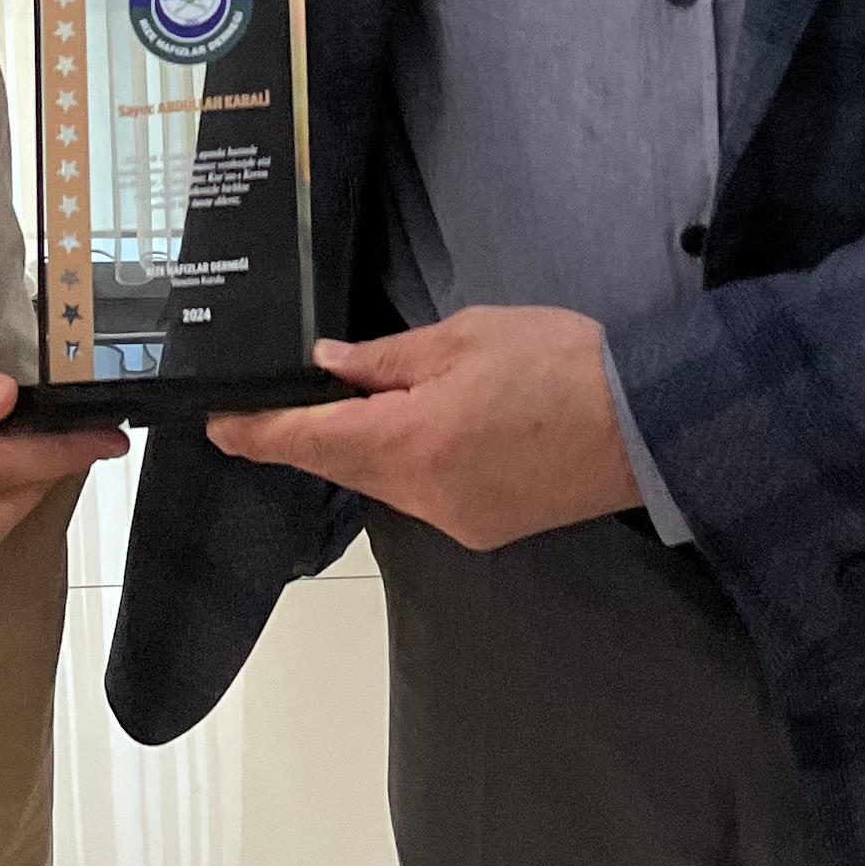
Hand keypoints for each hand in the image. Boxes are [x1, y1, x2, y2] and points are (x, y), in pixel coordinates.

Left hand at [209, 307, 639, 549]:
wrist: (647, 426)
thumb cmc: (560, 364)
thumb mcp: (465, 337)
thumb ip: (387, 360)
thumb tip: (327, 366)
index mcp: (411, 439)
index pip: (310, 440)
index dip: (258, 433)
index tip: (217, 425)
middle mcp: (422, 494)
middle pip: (344, 464)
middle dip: (313, 434)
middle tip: (282, 400)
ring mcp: (454, 519)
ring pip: (384, 482)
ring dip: (366, 447)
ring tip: (374, 403)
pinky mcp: (483, 529)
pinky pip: (423, 496)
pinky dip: (411, 464)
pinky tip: (433, 430)